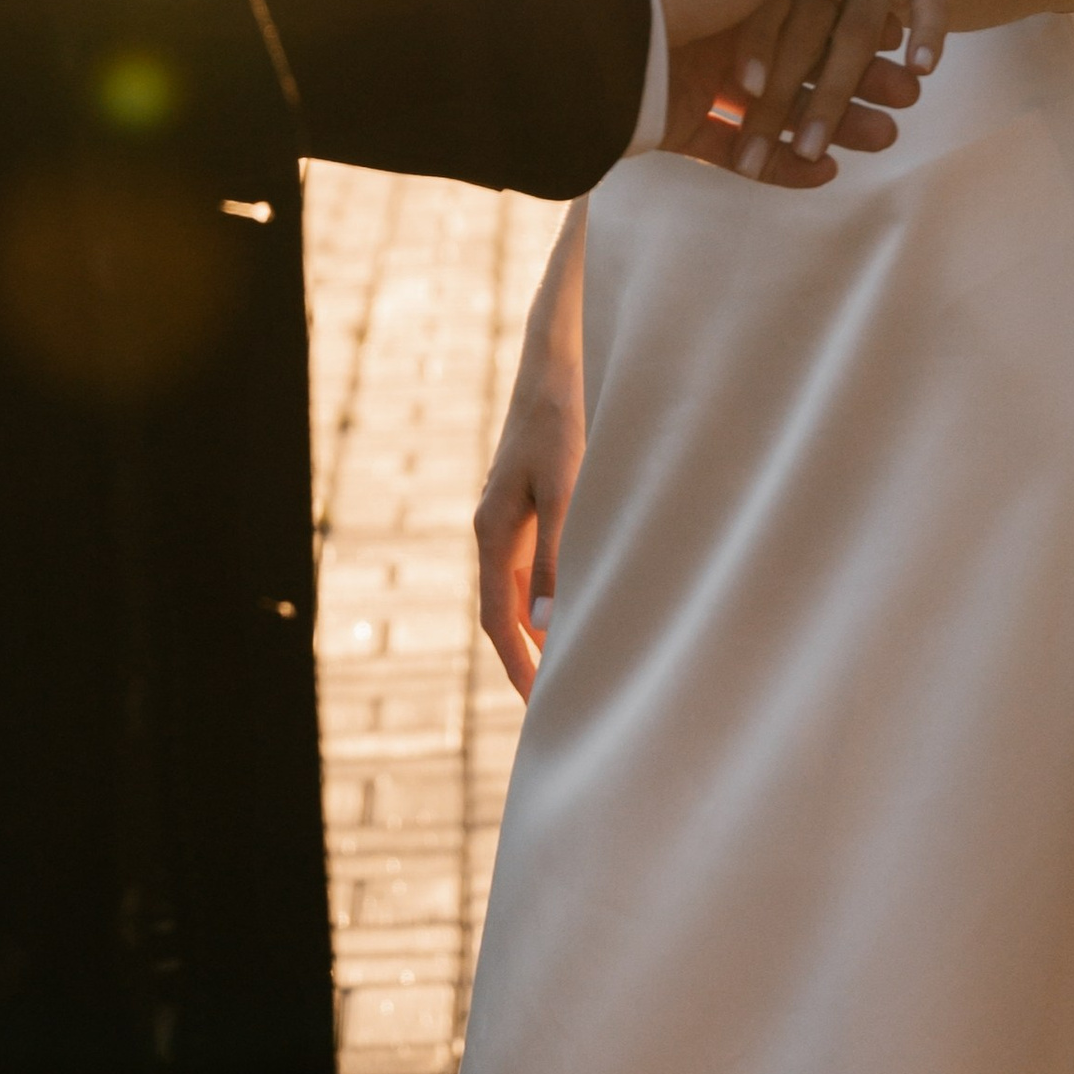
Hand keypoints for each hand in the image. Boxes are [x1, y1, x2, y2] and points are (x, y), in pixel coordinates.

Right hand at [473, 347, 584, 703]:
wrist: (554, 366)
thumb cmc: (559, 424)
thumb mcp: (563, 492)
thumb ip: (554, 557)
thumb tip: (546, 625)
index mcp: (492, 532)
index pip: (499, 618)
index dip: (519, 665)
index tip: (539, 707)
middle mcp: (495, 529)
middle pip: (505, 609)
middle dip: (527, 656)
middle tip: (559, 699)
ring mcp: (510, 516)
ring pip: (521, 588)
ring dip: (541, 627)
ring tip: (573, 664)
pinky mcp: (530, 503)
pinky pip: (535, 564)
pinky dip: (552, 594)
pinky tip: (581, 604)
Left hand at [636, 0, 935, 180]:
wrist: (598, 26)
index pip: (809, 4)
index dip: (856, 22)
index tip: (901, 41)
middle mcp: (718, 21)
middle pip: (802, 57)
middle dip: (858, 79)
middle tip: (906, 100)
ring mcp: (698, 73)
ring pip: (779, 107)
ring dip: (832, 123)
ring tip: (885, 138)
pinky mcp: (680, 121)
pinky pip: (739, 149)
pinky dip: (782, 164)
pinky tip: (825, 169)